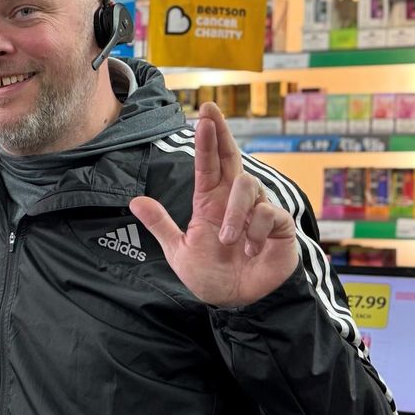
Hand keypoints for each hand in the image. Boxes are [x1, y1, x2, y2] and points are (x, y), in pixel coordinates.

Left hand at [129, 102, 297, 307]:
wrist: (237, 302)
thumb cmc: (211, 275)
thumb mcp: (179, 251)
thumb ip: (161, 225)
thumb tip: (134, 201)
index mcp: (210, 202)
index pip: (208, 164)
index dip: (207, 139)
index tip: (202, 113)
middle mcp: (234, 200)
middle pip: (232, 157)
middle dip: (221, 133)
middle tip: (209, 112)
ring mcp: (258, 210)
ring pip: (247, 186)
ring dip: (235, 213)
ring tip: (228, 240)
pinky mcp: (280, 225)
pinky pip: (269, 214)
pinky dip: (256, 232)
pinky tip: (250, 250)